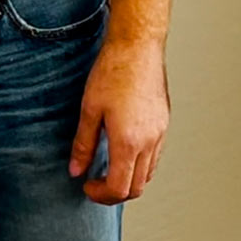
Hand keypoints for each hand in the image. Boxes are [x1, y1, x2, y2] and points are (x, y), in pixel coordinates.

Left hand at [68, 39, 169, 203]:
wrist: (137, 46)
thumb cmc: (113, 71)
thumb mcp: (90, 108)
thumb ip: (83, 143)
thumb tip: (75, 170)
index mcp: (129, 142)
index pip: (119, 188)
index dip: (101, 195)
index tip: (87, 186)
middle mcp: (149, 142)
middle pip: (137, 187)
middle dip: (115, 192)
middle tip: (96, 183)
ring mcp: (160, 133)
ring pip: (148, 173)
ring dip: (129, 179)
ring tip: (108, 167)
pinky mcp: (164, 123)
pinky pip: (155, 156)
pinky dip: (140, 164)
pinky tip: (124, 150)